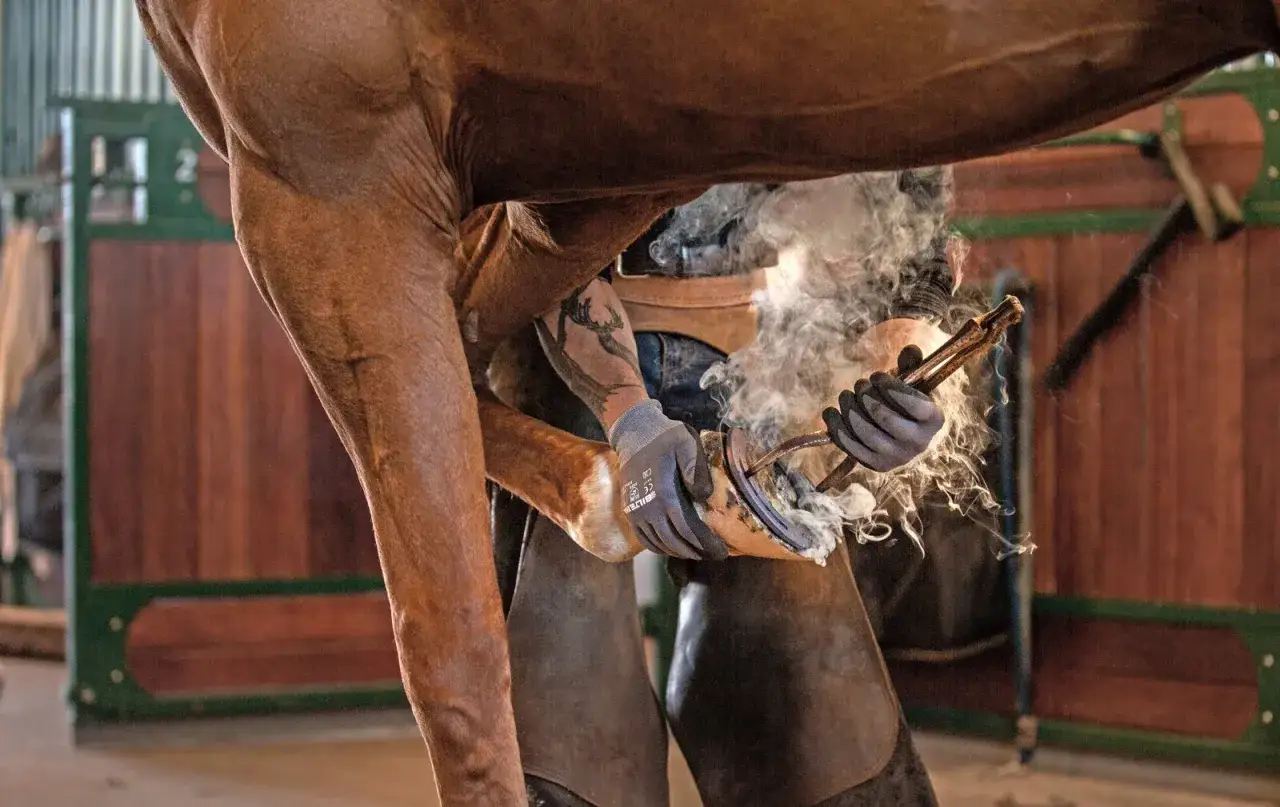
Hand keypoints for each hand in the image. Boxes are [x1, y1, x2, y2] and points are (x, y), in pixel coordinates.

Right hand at [609, 400, 727, 559]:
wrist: (634, 434)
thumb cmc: (664, 438)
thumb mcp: (685, 444)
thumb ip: (696, 469)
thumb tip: (704, 496)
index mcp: (664, 493)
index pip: (687, 529)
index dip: (704, 543)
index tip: (721, 552)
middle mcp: (648, 508)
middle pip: (675, 541)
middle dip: (696, 551)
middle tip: (714, 555)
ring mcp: (636, 511)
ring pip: (660, 544)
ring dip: (679, 552)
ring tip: (697, 553)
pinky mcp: (630, 511)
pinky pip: (645, 539)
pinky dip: (660, 548)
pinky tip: (673, 548)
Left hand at [821, 345, 943, 471]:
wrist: (900, 435)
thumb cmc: (905, 401)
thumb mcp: (912, 381)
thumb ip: (911, 365)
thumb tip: (910, 350)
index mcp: (934, 419)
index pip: (915, 404)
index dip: (891, 387)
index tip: (875, 376)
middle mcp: (919, 443)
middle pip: (886, 418)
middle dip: (866, 396)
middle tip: (859, 385)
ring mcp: (897, 458)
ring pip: (866, 433)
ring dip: (850, 409)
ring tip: (845, 396)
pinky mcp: (876, 465)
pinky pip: (852, 447)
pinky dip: (837, 428)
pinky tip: (831, 412)